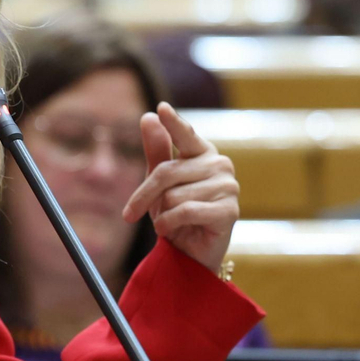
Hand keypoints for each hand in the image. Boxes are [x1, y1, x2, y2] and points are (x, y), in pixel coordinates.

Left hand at [121, 102, 238, 275]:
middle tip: (129, 214)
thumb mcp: (160, 182)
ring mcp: (228, 187)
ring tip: (169, 222)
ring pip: (174, 195)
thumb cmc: (176, 212)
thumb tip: (148, 117)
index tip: (161, 108)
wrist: (190, 252)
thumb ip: (156, 150)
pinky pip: (185, 212)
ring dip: (162, 214)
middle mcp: (220, 164)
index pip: (185, 134)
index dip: (173, 123)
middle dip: (143, 196)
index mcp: (203, 152)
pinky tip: (171, 230)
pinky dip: (170, 224)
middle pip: (166, 172)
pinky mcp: (230, 211)